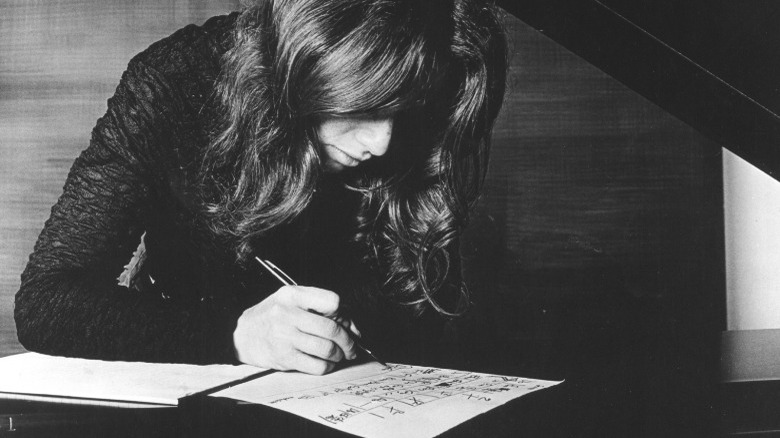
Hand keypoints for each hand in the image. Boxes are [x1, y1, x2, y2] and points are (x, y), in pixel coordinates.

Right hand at [233, 285, 357, 374]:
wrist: (244, 335)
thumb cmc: (274, 316)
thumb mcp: (293, 301)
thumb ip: (322, 309)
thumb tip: (354, 330)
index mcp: (292, 295)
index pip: (332, 301)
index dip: (343, 312)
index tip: (344, 321)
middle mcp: (287, 314)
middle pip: (331, 328)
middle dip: (347, 341)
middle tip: (351, 347)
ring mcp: (284, 337)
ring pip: (327, 349)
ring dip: (339, 355)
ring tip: (339, 355)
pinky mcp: (284, 358)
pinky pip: (317, 365)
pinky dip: (327, 366)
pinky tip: (326, 363)